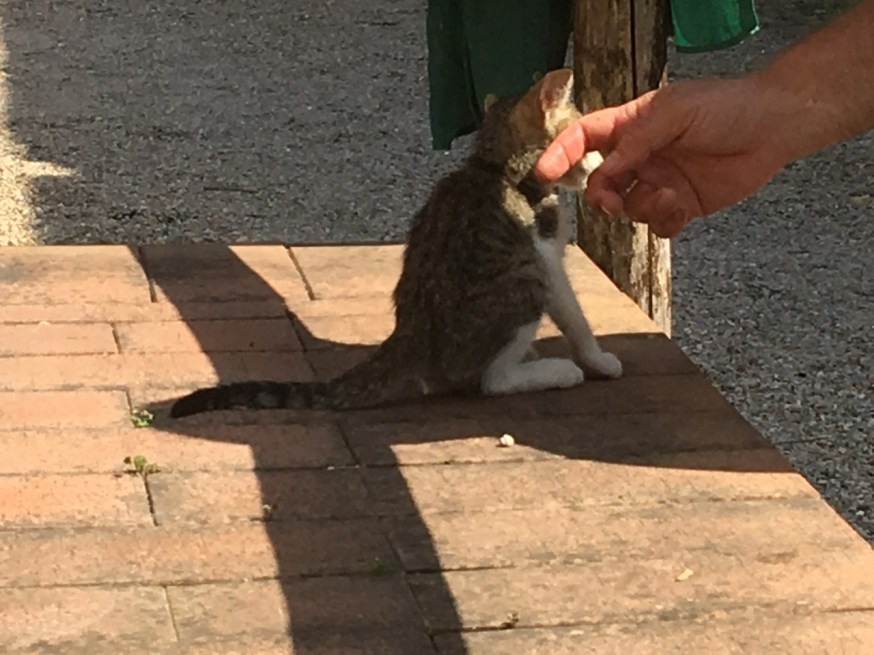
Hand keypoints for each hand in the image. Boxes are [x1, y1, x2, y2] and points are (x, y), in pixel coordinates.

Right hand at [534, 77, 791, 236]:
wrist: (773, 128)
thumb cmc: (725, 107)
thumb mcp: (674, 112)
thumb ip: (637, 141)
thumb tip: (607, 169)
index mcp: (632, 126)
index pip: (585, 138)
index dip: (561, 154)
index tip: (544, 173)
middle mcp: (641, 157)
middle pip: (601, 183)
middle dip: (602, 196)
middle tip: (612, 202)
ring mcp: (659, 182)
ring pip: (629, 209)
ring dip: (644, 207)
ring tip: (672, 196)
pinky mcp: (681, 206)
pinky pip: (658, 225)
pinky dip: (665, 222)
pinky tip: (682, 209)